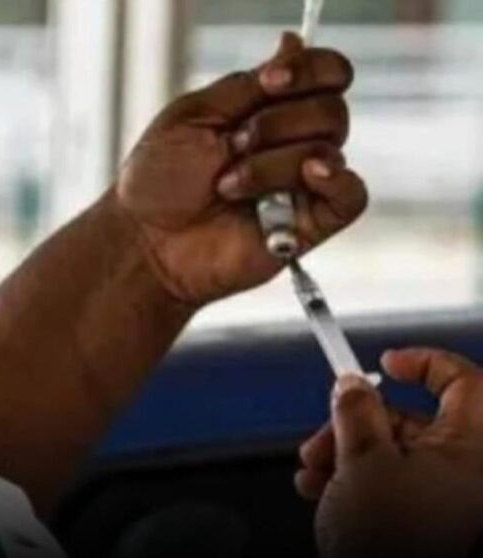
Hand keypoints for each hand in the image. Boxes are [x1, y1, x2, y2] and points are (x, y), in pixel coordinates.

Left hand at [117, 32, 366, 306]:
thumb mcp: (196, 114)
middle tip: (233, 146)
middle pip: (332, 111)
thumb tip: (292, 43)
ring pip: (328, 150)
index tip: (271, 83)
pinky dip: (336, 181)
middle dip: (278, 123)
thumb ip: (248, 85)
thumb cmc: (162, 180)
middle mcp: (293, 146)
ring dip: (272, 163)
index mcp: (269, 113)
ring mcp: (302, 186)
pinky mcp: (309, 225)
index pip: (325, 76)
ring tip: (229, 186)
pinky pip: (351, 197)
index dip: (311, 70)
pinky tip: (308, 176)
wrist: (149, 240)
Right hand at [296, 349, 482, 557]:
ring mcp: (443, 498)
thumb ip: (356, 412)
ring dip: (344, 453)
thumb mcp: (364, 464)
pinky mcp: (422, 521)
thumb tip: (350, 385)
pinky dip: (353, 480)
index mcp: (469, 447)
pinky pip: (388, 484)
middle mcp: (463, 470)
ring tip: (311, 469)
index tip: (387, 361)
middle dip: (357, 422)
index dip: (422, 361)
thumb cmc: (399, 547)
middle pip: (409, 419)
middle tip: (324, 432)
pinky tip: (322, 488)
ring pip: (390, 454)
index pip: (459, 379)